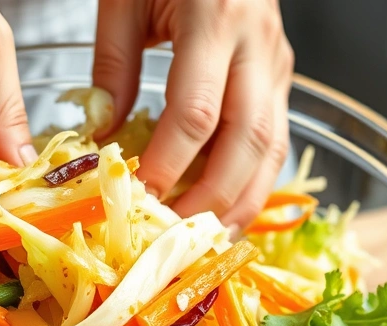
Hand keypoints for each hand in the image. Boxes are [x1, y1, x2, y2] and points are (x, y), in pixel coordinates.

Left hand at [93, 0, 293, 229]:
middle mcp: (258, 47)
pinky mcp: (284, 77)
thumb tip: (102, 137)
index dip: (168, 166)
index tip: (136, 202)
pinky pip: (276, 140)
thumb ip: (112, 67)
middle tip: (176, 239)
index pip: (195, 113)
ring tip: (208, 241)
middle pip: (245, 142)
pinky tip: (228, 209)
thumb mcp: (126, 0)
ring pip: (272, 148)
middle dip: (210, 198)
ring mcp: (279, 63)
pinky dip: (254, 182)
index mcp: (216, 19)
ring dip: (241, 202)